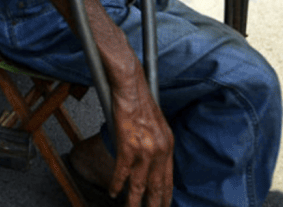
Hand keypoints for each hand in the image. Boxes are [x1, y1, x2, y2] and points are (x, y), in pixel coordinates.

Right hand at [109, 69, 173, 206]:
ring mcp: (144, 150)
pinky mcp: (128, 147)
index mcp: (168, 145)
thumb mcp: (158, 124)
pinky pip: (122, 174)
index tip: (162, 206)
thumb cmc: (140, 101)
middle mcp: (159, 151)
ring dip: (133, 202)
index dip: (165, 197)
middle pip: (157, 188)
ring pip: (139, 186)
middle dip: (153, 205)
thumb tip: (151, 161)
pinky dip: (116, 185)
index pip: (169, 180)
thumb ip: (157, 144)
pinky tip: (113, 193)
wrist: (130, 87)